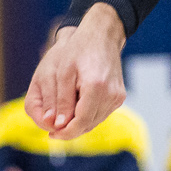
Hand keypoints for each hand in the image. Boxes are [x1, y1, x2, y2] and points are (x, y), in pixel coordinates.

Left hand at [25, 7, 125, 138]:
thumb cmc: (77, 50)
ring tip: (62, 114)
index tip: (51, 134)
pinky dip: (87, 115)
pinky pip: (100, 114)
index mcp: (96, 87)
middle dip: (70, 129)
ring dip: (78, 123)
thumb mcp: (61, 73)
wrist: (101, 36)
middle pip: (88, 125)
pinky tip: (75, 106)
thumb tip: (56, 125)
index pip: (80, 122)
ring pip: (94, 121)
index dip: (64, 132)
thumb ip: (58, 100)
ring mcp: (118, 97)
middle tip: (52, 127)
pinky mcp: (119, 97)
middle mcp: (112, 95)